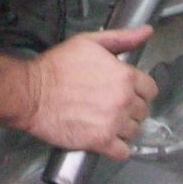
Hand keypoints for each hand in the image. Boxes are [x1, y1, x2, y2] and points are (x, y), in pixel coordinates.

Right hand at [21, 25, 157, 157]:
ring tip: (107, 123)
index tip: (127, 92)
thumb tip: (146, 31)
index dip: (139, 91)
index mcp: (125, 76)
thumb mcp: (89, 42)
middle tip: (112, 107)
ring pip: (134, 132)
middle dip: (131, 110)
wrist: (32, 93)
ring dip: (124, 129)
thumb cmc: (57, 66)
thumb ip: (122, 38)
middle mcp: (124, 100)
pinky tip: (107, 140)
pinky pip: (123, 152)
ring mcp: (113, 123)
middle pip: (143, 111)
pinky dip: (117, 149)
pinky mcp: (100, 142)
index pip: (150, 90)